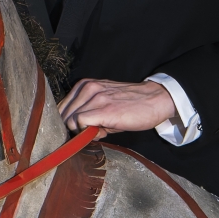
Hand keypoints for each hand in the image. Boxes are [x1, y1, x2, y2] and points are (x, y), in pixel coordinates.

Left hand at [58, 78, 176, 133]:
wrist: (156, 100)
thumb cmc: (133, 104)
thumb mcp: (107, 103)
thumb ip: (89, 113)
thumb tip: (78, 131)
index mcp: (86, 85)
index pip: (62, 106)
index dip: (67, 122)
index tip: (77, 130)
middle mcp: (88, 88)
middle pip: (62, 114)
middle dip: (72, 128)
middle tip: (90, 133)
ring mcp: (95, 98)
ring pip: (69, 119)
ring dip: (80, 131)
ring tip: (99, 131)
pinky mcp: (104, 110)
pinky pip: (80, 123)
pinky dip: (85, 132)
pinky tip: (100, 132)